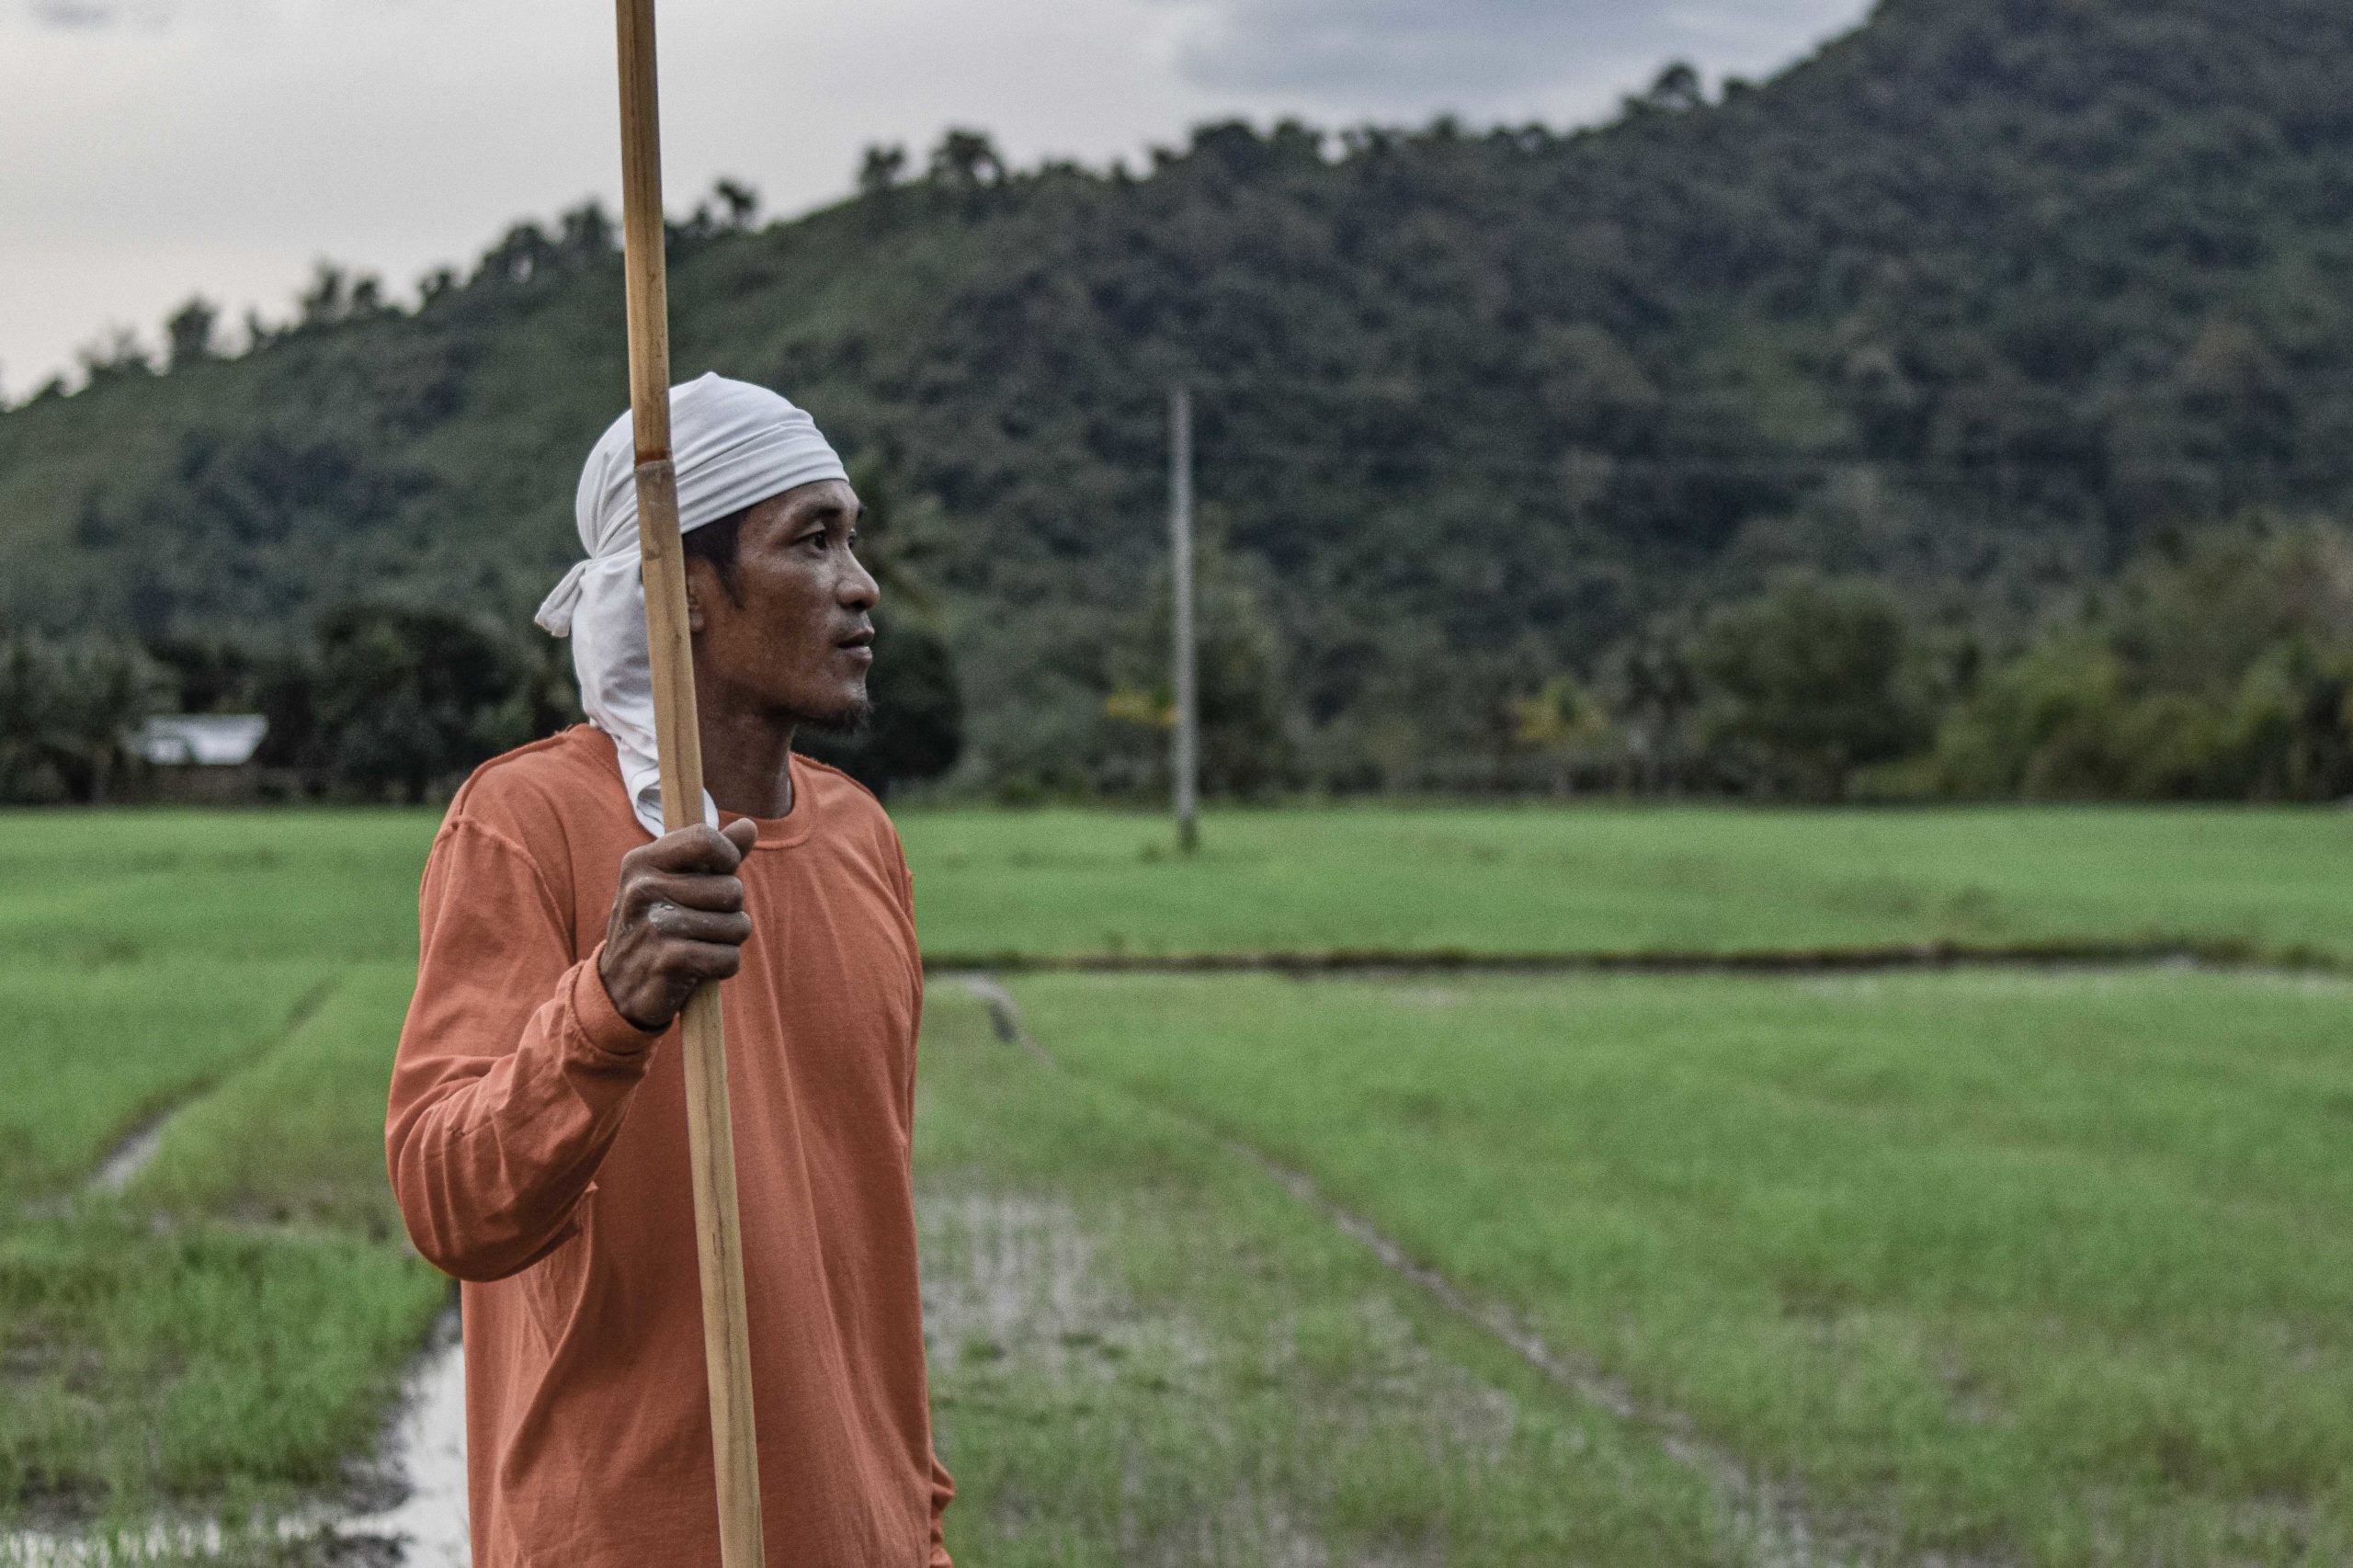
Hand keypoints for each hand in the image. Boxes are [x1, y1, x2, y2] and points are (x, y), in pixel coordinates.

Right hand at [597, 818, 759, 1031]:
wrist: (617, 987)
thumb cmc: (656, 926)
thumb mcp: (673, 883)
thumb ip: (713, 854)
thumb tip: (749, 826)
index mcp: (641, 861)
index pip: (704, 838)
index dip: (727, 856)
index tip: (721, 873)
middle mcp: (643, 889)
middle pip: (731, 888)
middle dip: (731, 911)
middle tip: (704, 924)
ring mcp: (654, 925)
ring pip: (736, 925)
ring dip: (730, 941)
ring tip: (702, 945)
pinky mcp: (668, 960)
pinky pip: (728, 957)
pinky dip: (725, 966)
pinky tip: (702, 968)